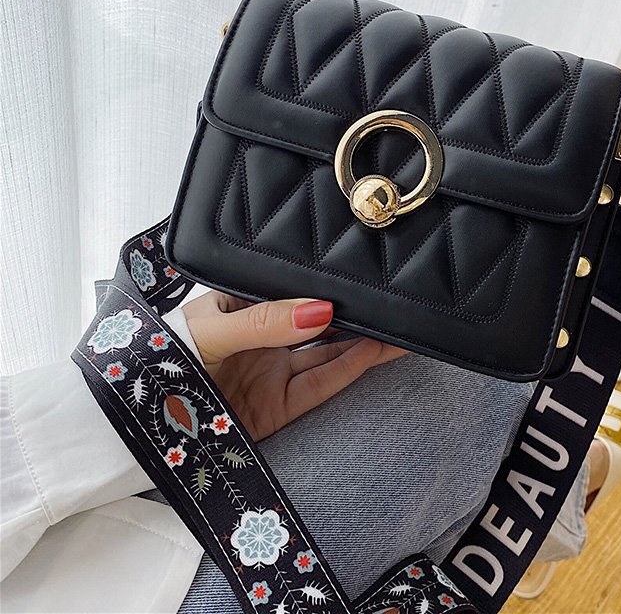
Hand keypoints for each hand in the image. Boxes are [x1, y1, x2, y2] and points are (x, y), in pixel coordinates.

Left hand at [182, 291, 404, 441]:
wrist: (136, 429)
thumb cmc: (161, 362)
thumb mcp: (211, 331)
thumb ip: (264, 320)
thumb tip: (321, 309)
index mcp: (240, 305)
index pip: (291, 289)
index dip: (325, 283)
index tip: (360, 275)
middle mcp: (262, 336)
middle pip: (318, 321)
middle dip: (355, 312)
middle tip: (394, 301)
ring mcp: (272, 371)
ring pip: (328, 352)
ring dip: (363, 341)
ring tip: (399, 326)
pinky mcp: (278, 406)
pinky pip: (321, 384)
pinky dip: (349, 369)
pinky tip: (376, 351)